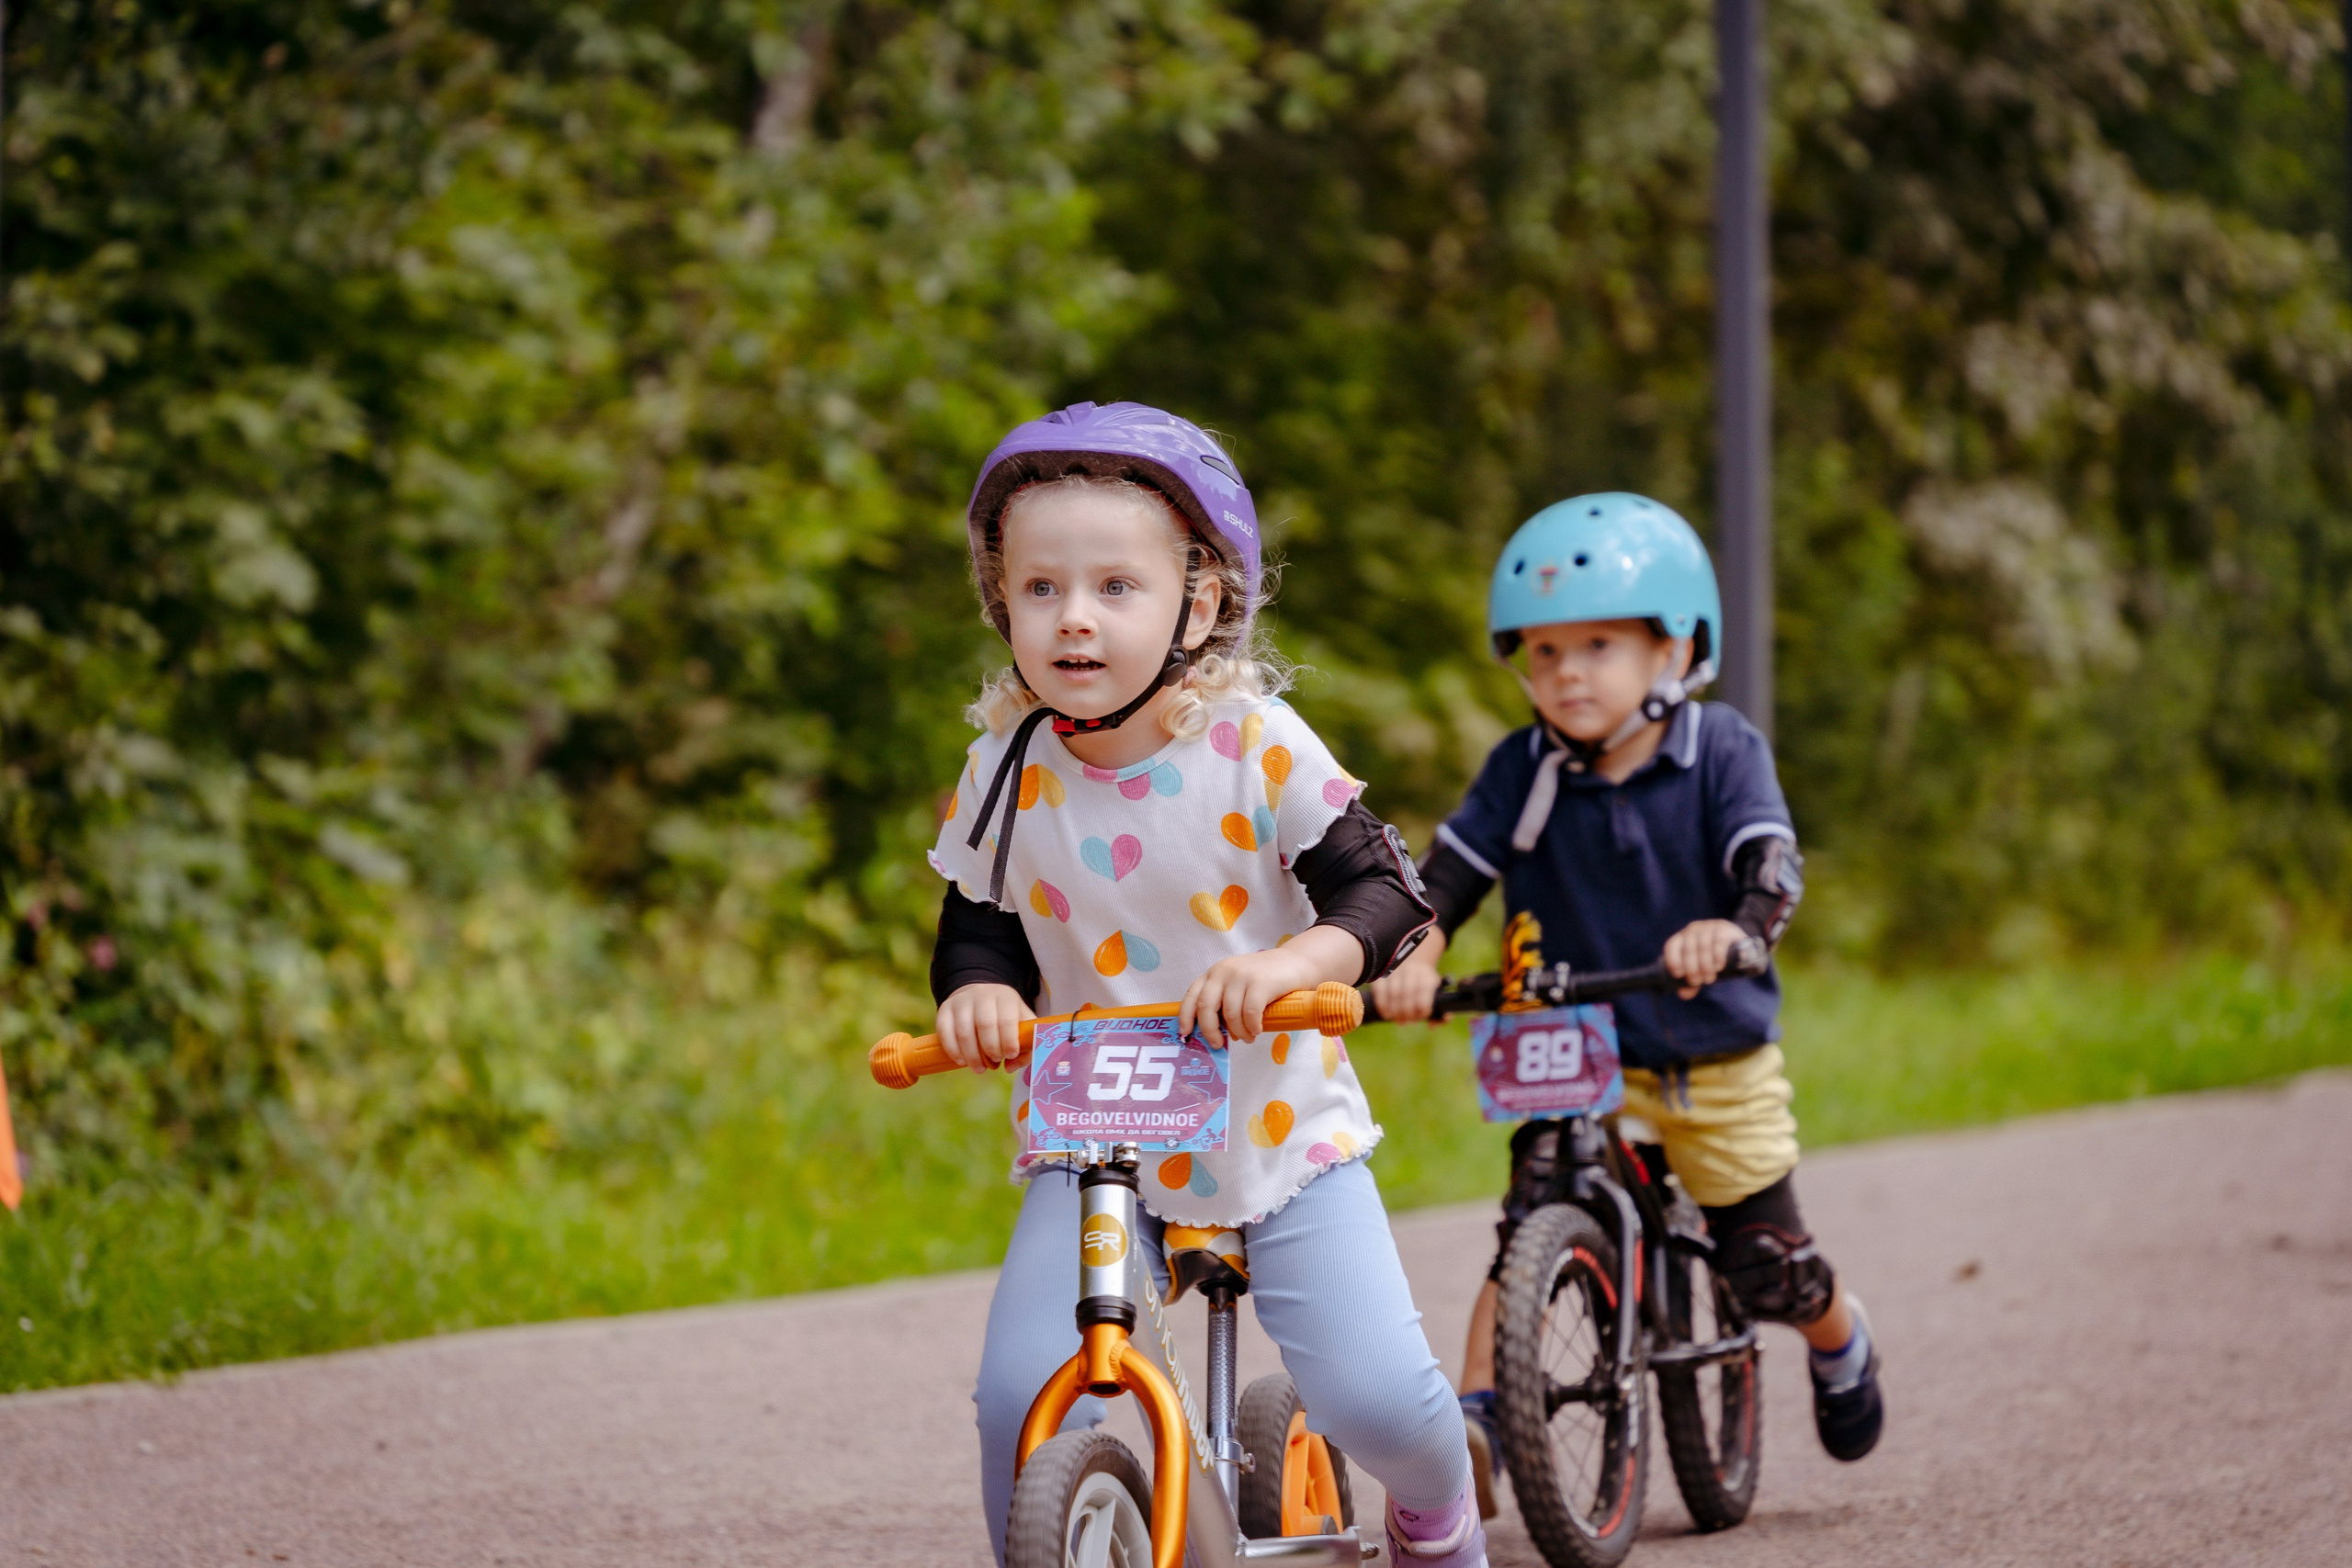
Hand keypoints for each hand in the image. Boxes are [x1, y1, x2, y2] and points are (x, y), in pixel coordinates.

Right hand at [935, 983, 1034, 1071]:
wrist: (979, 997)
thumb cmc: (1005, 1016)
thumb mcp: (1022, 1023)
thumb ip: (1026, 1045)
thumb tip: (1010, 1067)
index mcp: (1005, 997)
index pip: (1006, 1019)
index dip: (1009, 1041)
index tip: (1010, 1055)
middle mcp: (982, 995)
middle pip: (985, 1024)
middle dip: (991, 1049)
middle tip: (995, 1062)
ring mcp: (961, 1001)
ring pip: (964, 1031)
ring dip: (972, 1055)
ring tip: (980, 1068)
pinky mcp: (945, 1009)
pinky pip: (945, 1032)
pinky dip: (953, 1050)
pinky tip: (962, 1061)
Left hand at [1180, 926, 1361, 1047]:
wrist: (1296, 963)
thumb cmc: (1265, 980)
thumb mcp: (1237, 986)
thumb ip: (1224, 1002)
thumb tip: (1216, 1034)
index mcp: (1214, 973)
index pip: (1192, 996)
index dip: (1185, 1017)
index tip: (1186, 1035)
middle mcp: (1223, 971)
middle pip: (1206, 1007)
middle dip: (1210, 1031)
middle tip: (1219, 1044)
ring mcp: (1242, 975)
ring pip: (1230, 1014)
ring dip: (1238, 1032)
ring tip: (1248, 1038)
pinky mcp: (1260, 982)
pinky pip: (1250, 1013)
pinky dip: (1252, 1026)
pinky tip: (1257, 1030)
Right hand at [1366, 938, 1446, 1023]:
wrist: (1411, 967)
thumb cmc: (1425, 990)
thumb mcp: (1438, 996)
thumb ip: (1442, 1013)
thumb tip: (1432, 1026)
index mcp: (1427, 975)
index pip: (1424, 990)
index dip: (1422, 1007)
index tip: (1421, 1015)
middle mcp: (1411, 970)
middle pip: (1407, 992)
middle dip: (1407, 1011)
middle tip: (1406, 1021)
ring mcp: (1395, 971)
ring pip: (1393, 993)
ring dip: (1395, 1011)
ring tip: (1398, 1020)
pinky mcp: (1381, 974)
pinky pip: (1380, 990)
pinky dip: (1382, 1005)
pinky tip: (1387, 1014)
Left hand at [1662, 919, 1747, 998]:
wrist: (1739, 947)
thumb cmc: (1713, 959)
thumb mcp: (1700, 970)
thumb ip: (1691, 983)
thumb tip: (1683, 994)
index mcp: (1682, 938)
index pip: (1671, 946)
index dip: (1672, 960)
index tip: (1678, 975)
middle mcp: (1693, 929)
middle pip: (1688, 949)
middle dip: (1691, 969)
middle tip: (1698, 982)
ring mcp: (1709, 927)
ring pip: (1703, 946)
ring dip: (1705, 966)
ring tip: (1709, 979)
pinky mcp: (1724, 929)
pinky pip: (1718, 942)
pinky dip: (1717, 956)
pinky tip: (1719, 966)